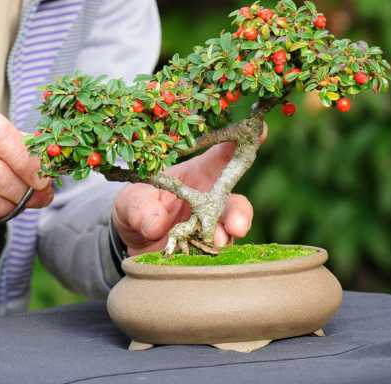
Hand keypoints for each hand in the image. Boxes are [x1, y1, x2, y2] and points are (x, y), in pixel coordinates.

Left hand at [110, 132, 261, 255]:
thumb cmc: (136, 207)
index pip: (222, 154)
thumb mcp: (130, 202)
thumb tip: (155, 224)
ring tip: (215, 243)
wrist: (133, 244)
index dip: (241, 142)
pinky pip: (216, 255)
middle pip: (235, 201)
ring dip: (226, 237)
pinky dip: (211, 258)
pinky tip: (203, 261)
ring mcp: (210, 227)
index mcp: (197, 174)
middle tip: (236, 225)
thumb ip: (140, 208)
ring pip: (229, 231)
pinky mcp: (205, 251)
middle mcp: (211, 200)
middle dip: (240, 213)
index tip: (260, 130)